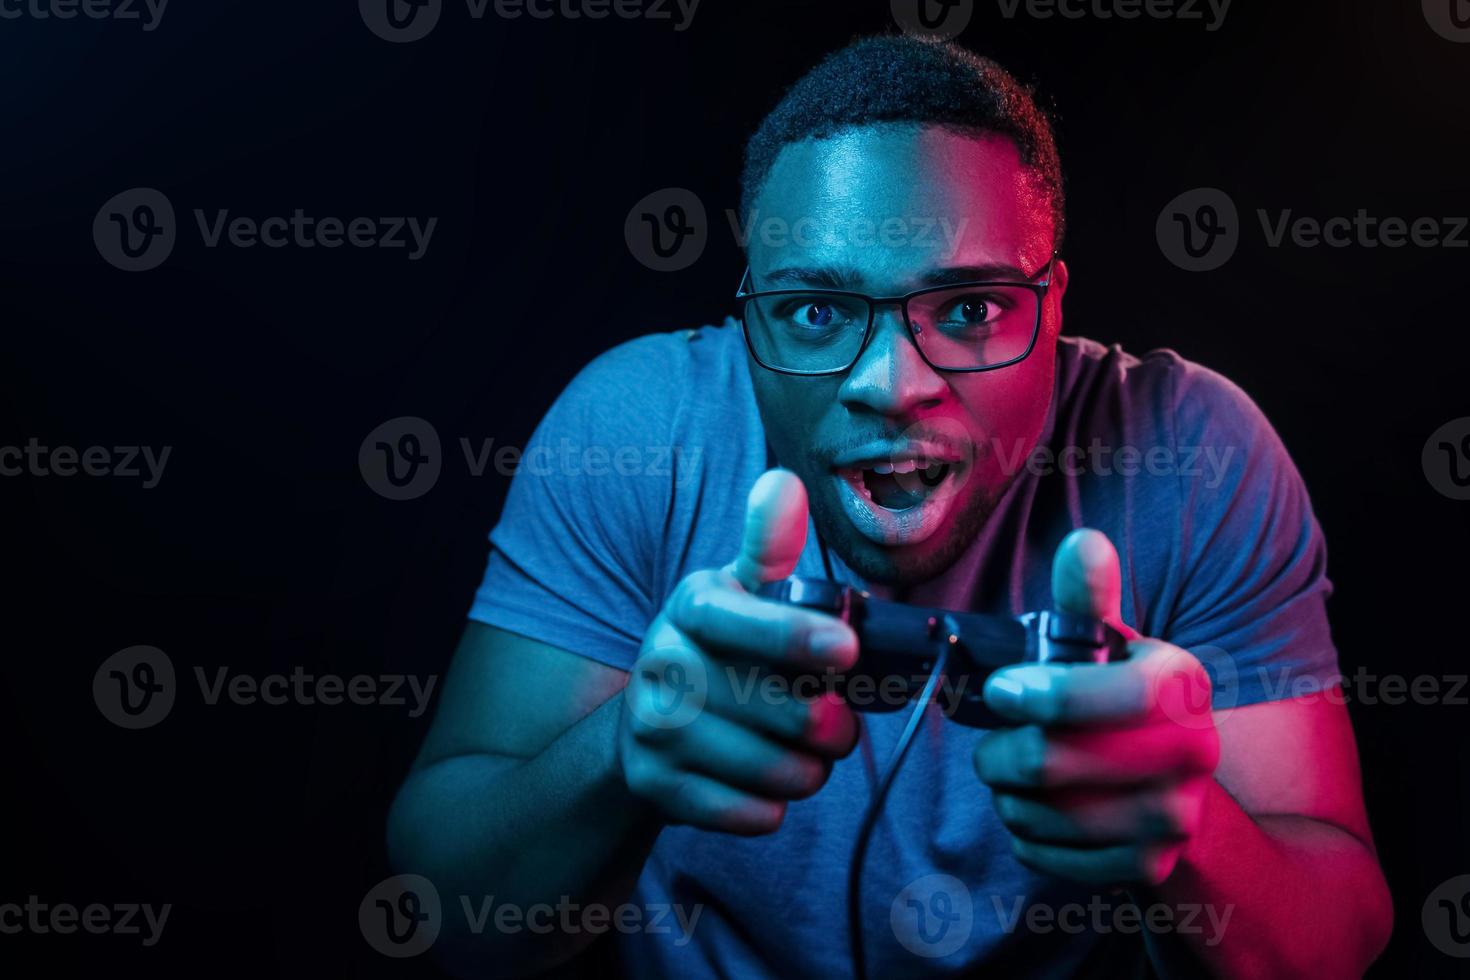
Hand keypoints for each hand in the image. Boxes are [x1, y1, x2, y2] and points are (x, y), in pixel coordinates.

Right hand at [619, 469, 860, 834]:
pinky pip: (748, 814)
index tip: (846, 650)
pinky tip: (765, 786)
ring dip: (809, 771)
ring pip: (774, 770)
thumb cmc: (717, 649)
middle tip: (840, 724)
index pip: (744, 623)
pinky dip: (772, 807)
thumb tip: (784, 483)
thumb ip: (768, 545)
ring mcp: (653, 730)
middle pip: (782, 713)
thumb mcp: (738, 592)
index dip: (798, 638)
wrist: (642, 725)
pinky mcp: (655, 788)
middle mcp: (663, 664)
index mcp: (692, 608)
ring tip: (805, 755)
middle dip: (833, 727)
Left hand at [972, 529, 1220, 886]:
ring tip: (1018, 776)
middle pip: (1052, 761)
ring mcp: (1173, 817)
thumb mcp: (1111, 648)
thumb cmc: (1124, 707)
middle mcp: (1193, 752)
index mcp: (1182, 685)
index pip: (1110, 695)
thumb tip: (1083, 543)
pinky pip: (1044, 853)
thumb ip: (1088, 599)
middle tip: (994, 744)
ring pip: (1039, 811)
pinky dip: (1024, 833)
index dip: (1041, 696)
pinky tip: (1038, 809)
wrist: (1182, 794)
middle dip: (999, 752)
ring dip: (1008, 795)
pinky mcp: (1147, 866)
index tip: (1001, 690)